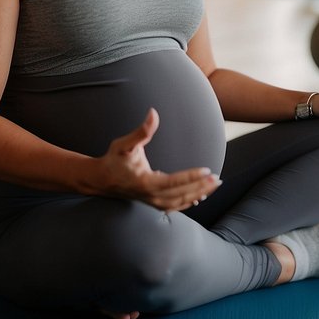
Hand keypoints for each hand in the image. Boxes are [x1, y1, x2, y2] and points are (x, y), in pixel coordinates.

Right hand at [99, 109, 220, 210]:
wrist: (102, 179)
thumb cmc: (114, 159)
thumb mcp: (124, 144)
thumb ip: (141, 131)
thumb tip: (153, 112)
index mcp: (144, 182)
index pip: (173, 182)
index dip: (191, 177)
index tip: (207, 170)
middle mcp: (150, 196)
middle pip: (180, 195)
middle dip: (200, 187)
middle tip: (217, 178)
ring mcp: (152, 202)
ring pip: (180, 202)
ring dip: (199, 194)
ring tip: (215, 185)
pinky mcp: (154, 203)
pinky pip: (175, 206)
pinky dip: (189, 202)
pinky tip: (202, 196)